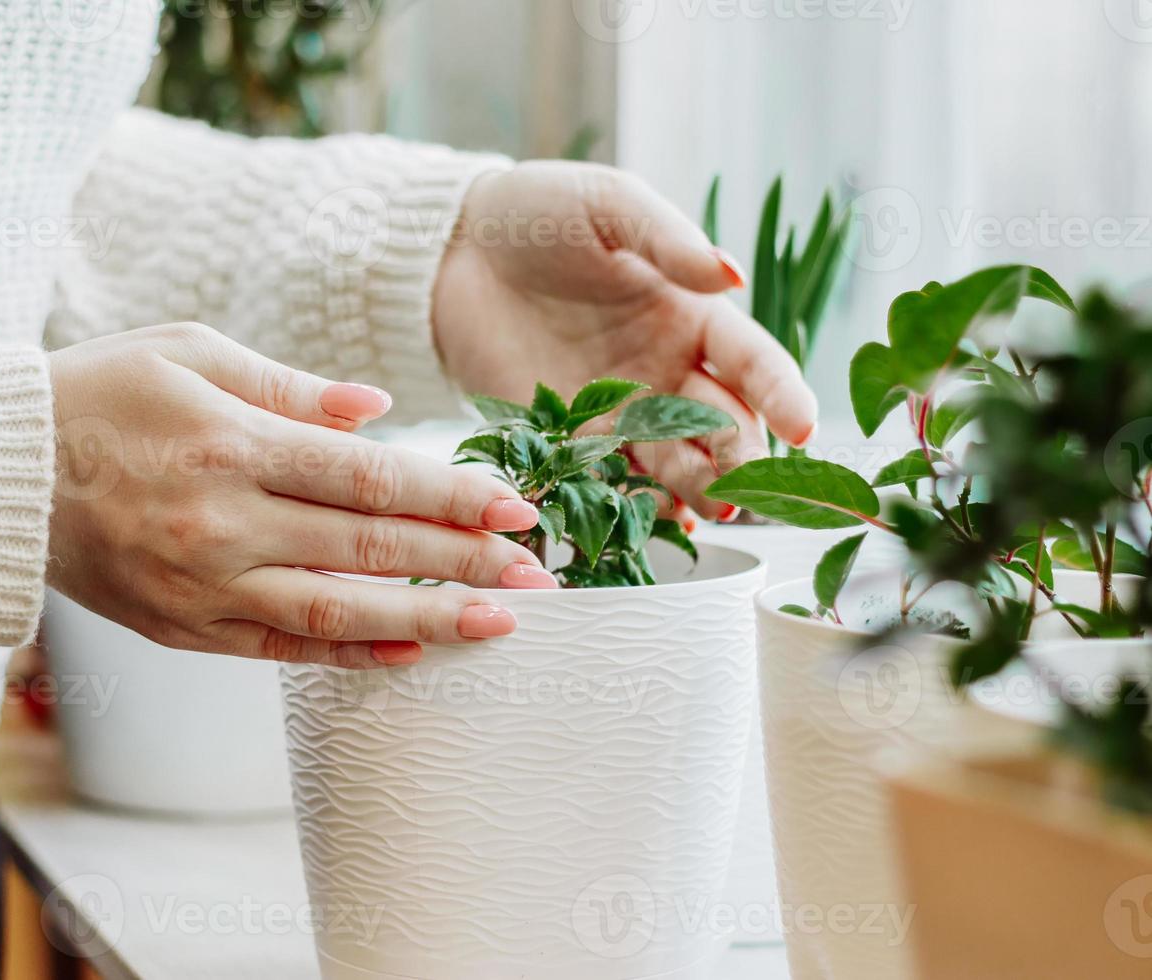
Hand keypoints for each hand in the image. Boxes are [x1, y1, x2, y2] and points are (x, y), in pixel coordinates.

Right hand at [46, 324, 555, 669]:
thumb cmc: (98, 394)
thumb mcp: (189, 352)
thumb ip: (292, 388)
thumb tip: (382, 415)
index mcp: (230, 444)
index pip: (368, 479)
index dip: (450, 495)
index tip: (516, 507)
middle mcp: (222, 523)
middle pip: (367, 547)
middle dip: (463, 559)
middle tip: (539, 572)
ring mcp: (201, 586)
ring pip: (335, 611)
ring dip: (426, 618)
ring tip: (500, 622)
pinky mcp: (182, 629)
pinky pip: (279, 648)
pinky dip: (347, 652)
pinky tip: (409, 650)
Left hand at [433, 162, 818, 520]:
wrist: (453, 252)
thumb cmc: (539, 213)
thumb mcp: (610, 207)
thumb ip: (668, 242)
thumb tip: (731, 273)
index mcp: (692, 314)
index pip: (754, 362)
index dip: (783, 394)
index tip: (804, 429)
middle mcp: (667, 371)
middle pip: (724, 424)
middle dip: (742, 456)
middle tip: (746, 482)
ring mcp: (619, 412)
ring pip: (678, 463)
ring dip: (701, 489)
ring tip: (712, 510)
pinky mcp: (568, 440)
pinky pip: (614, 480)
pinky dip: (640, 505)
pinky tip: (660, 521)